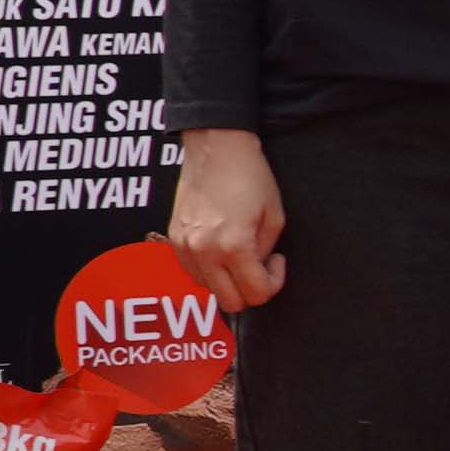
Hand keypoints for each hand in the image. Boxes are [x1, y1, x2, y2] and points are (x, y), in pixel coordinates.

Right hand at [168, 128, 285, 310]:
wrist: (216, 147)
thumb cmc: (250, 177)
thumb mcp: (274, 218)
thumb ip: (265, 253)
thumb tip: (257, 271)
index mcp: (233, 247)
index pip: (256, 295)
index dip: (273, 283)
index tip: (276, 261)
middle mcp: (204, 252)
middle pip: (229, 303)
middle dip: (250, 290)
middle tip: (259, 265)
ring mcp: (184, 247)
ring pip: (208, 289)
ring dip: (227, 281)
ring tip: (239, 253)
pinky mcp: (173, 239)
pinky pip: (191, 272)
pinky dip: (208, 270)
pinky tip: (220, 249)